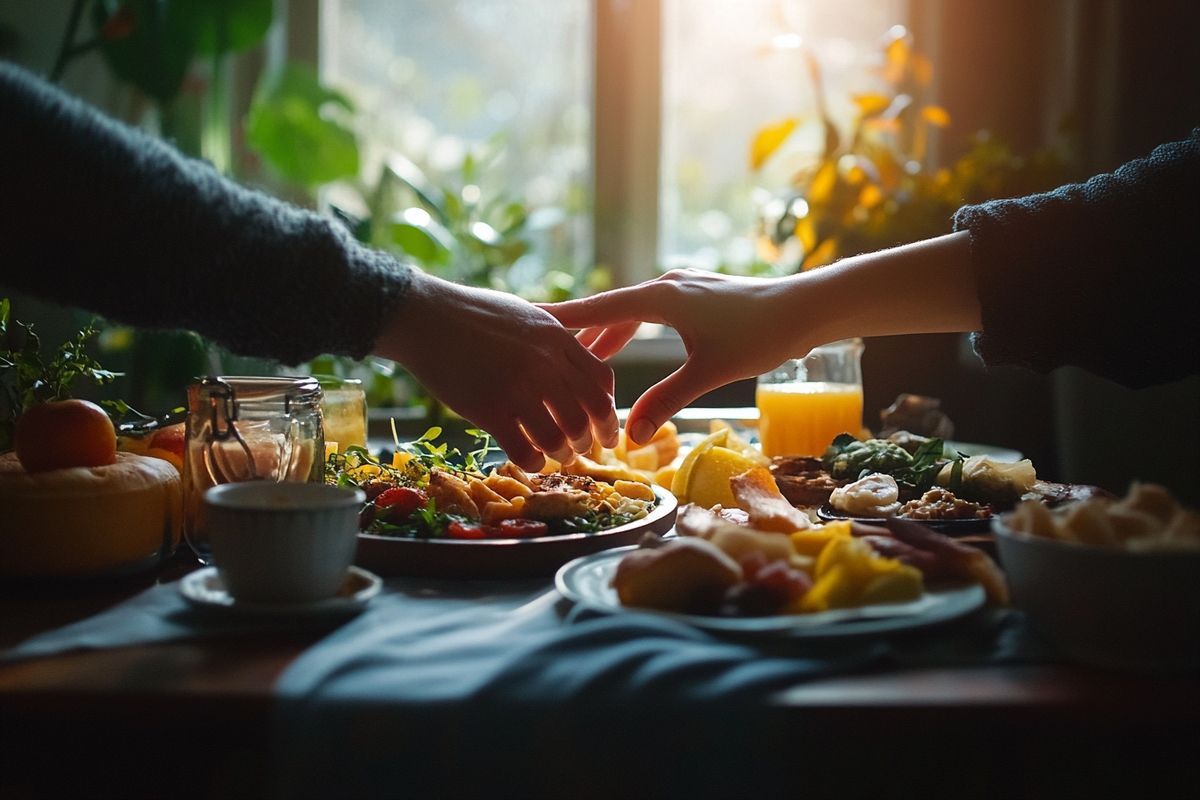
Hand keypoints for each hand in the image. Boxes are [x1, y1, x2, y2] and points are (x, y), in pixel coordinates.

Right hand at [374, 273, 619, 471]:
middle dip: (590, 438)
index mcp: (557, 339)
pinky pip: (525, 450)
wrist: (424, 317)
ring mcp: (518, 389)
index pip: (601, 381)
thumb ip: (555, 333)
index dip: (606, 409)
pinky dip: (534, 462)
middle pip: (588, 414)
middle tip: (581, 449)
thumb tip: (577, 349)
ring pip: (561, 437)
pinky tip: (530, 461)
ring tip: (555, 456)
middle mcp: (544, 365)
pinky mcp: (490, 411)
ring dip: (563, 453)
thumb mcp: (526, 312)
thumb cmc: (471, 312)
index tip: (601, 424)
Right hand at [542, 269, 815, 445]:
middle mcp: (668, 285)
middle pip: (612, 310)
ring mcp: (685, 287)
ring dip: (610, 334)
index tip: (527, 323)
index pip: (599, 309)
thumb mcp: (708, 372)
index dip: (563, 320)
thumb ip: (666, 401)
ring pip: (634, 311)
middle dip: (582, 334)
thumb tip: (629, 437)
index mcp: (661, 297)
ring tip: (585, 360)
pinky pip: (652, 311)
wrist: (809, 307)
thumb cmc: (760, 335)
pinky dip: (633, 329)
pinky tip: (631, 345)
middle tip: (547, 354)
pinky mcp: (701, 295)